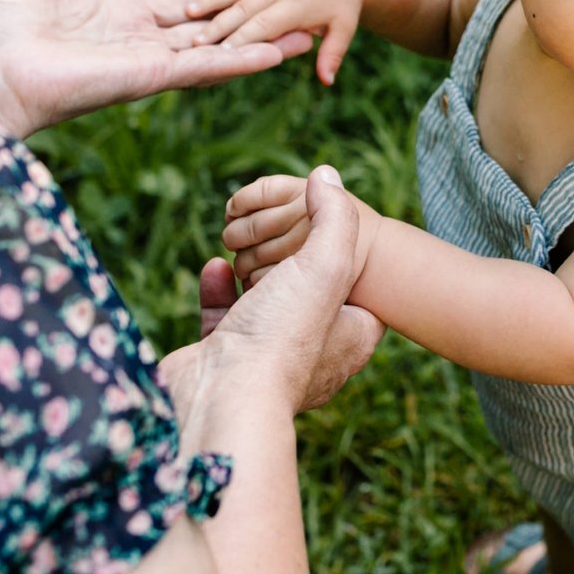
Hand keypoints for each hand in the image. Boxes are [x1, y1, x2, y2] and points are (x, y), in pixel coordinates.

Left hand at [0, 0, 314, 137]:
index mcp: (112, 17)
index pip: (172, 8)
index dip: (208, 0)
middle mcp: (135, 43)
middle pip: (204, 33)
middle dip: (246, 26)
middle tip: (291, 18)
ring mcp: (145, 63)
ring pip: (214, 52)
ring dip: (257, 47)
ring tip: (301, 38)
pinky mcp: (147, 77)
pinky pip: (202, 67)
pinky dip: (241, 62)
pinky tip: (277, 55)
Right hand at [170, 167, 382, 414]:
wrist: (221, 398)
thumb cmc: (282, 336)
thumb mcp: (326, 263)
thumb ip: (333, 216)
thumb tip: (326, 175)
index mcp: (352, 338)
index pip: (360, 288)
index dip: (346, 255)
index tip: (324, 227)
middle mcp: (315, 356)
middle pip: (307, 295)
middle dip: (289, 261)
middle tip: (277, 233)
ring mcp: (267, 363)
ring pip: (263, 306)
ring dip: (250, 271)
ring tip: (240, 246)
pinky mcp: (225, 363)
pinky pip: (224, 318)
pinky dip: (218, 289)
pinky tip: (214, 266)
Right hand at [190, 0, 368, 86]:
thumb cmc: (345, 2)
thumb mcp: (344, 29)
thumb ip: (331, 54)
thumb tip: (327, 81)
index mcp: (294, 7)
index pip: (262, 26)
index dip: (241, 39)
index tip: (219, 54)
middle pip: (242, 10)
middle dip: (217, 26)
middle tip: (193, 43)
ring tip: (188, 11)